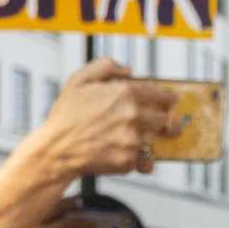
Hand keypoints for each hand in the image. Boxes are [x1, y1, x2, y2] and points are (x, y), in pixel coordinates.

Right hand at [26, 60, 173, 181]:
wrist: (55, 150)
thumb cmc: (65, 115)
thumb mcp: (80, 79)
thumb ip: (107, 66)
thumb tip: (128, 71)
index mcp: (126, 93)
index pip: (161, 95)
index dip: (169, 99)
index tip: (173, 102)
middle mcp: (133, 115)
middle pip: (166, 119)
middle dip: (168, 122)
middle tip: (169, 124)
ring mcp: (132, 140)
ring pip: (156, 139)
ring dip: (152, 139)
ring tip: (141, 139)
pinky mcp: (128, 161)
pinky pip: (142, 160)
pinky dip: (138, 158)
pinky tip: (125, 153)